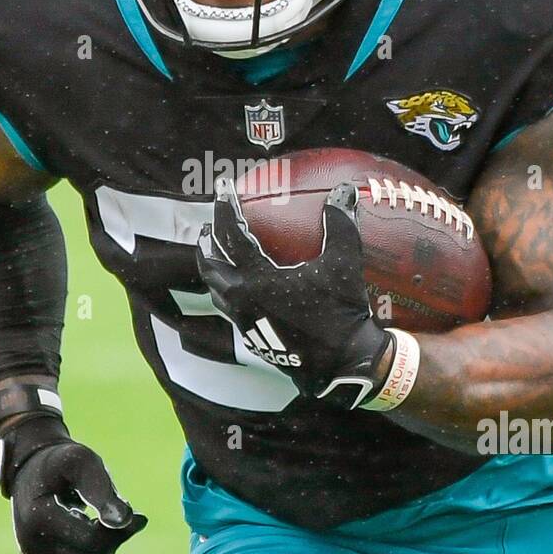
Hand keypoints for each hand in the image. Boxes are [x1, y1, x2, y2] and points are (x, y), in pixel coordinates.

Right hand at [0, 416, 146, 553]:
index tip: (137, 513)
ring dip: (104, 550)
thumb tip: (125, 520)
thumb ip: (102, 489)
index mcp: (38, 518)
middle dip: (114, 540)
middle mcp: (32, 544)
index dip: (119, 531)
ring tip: (107, 520)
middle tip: (127, 514)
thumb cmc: (61, 461)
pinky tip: (95, 529)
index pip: (91, 541)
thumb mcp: (82, 463)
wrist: (31, 467)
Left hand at [197, 179, 393, 409]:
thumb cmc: (341, 313)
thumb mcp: (344, 264)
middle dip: (207, 239)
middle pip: (210, 263)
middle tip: (211, 222)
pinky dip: (222, 286)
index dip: (225, 209)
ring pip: (214, 286)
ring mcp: (244, 319)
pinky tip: (233, 282)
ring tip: (213, 249)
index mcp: (258, 278)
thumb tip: (343, 190)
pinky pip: (225, 304)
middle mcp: (242, 298)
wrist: (341, 363)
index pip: (232, 235)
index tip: (223, 190)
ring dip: (210, 264)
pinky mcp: (250, 334)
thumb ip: (341, 223)